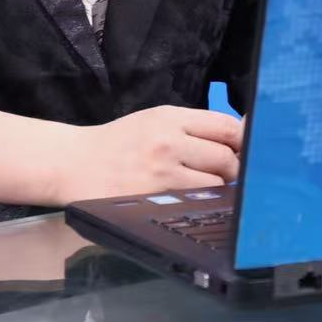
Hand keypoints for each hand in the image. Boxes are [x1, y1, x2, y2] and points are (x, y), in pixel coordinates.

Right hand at [51, 105, 242, 203]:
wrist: (73, 163)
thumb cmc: (117, 143)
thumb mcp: (154, 121)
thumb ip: (192, 128)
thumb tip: (237, 141)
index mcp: (171, 117)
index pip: (226, 126)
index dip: (245, 141)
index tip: (248, 151)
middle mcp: (169, 141)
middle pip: (227, 156)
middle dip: (233, 169)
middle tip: (228, 176)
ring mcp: (161, 171)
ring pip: (215, 183)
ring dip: (218, 189)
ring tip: (207, 190)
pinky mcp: (153, 197)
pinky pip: (194, 202)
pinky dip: (201, 203)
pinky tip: (194, 202)